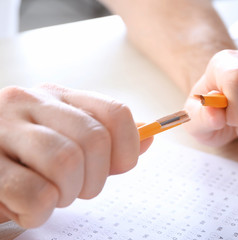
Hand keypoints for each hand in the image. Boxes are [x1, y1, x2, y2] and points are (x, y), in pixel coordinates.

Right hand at [0, 84, 152, 227]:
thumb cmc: (25, 156)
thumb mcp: (66, 138)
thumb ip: (107, 139)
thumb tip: (149, 137)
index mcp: (59, 97)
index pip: (116, 113)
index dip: (127, 148)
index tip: (116, 168)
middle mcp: (30, 102)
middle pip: (94, 140)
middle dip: (94, 179)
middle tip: (76, 188)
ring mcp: (2, 128)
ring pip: (66, 161)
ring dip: (66, 193)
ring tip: (50, 195)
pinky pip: (34, 193)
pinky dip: (38, 212)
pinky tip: (25, 206)